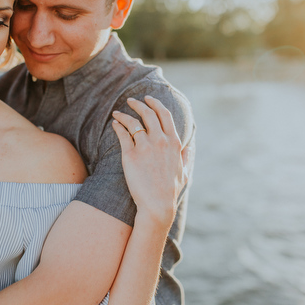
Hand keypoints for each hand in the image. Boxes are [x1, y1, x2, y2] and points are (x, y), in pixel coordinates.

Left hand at [112, 96, 188, 227]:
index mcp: (174, 143)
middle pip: (148, 114)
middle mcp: (160, 141)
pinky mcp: (131, 155)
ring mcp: (145, 147)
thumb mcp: (184, 172)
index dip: (156, 104)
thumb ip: (186, 156)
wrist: (157, 205)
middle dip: (139, 104)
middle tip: (131, 100)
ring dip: (124, 114)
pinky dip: (118, 126)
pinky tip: (115, 124)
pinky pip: (123, 134)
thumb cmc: (170, 191)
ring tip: (117, 113)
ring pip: (133, 122)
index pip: (165, 115)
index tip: (148, 99)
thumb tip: (189, 146)